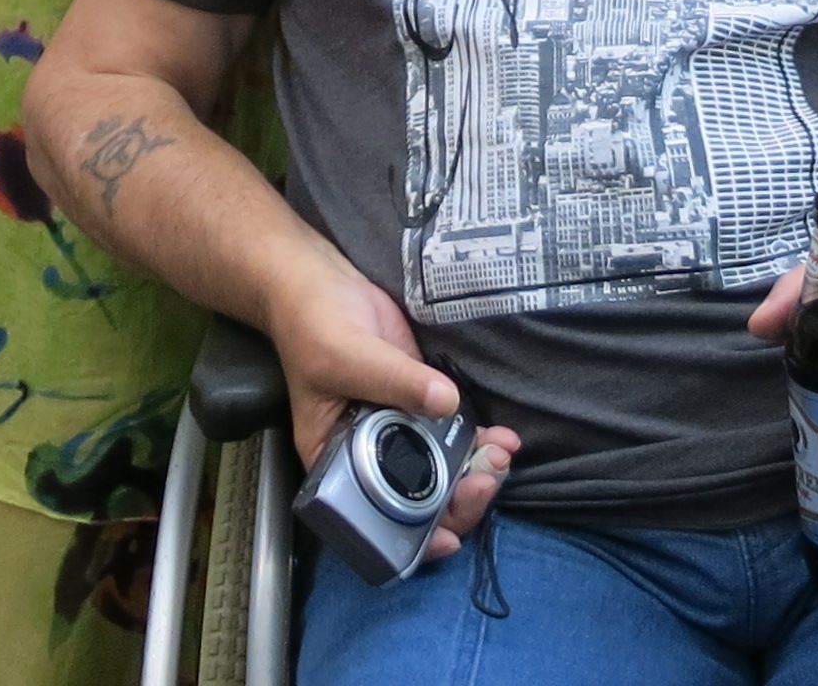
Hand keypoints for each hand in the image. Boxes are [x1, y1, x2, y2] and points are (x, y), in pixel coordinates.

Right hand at [264, 255, 517, 567]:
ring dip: (477, 471)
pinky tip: (504, 436)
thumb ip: (395, 380)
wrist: (322, 283)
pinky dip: (481, 440)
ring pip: (443, 469)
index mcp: (337, 462)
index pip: (376, 516)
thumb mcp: (346, 357)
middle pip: (419, 499)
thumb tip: (447, 402)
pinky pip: (455, 432)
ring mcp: (400, 429)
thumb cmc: (314, 326)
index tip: (450, 535)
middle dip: (458, 498)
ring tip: (502, 455)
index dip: (414, 534)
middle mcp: (371, 455)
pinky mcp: (422, 401)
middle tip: (487, 478)